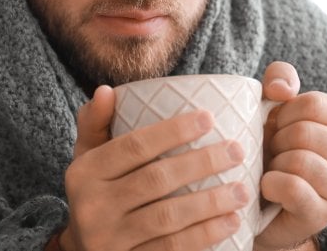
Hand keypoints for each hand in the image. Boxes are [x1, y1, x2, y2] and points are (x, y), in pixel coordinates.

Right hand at [59, 86, 248, 250]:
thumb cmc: (96, 195)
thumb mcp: (87, 160)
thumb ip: (95, 124)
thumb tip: (106, 91)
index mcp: (84, 173)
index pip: (133, 146)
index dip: (173, 131)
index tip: (209, 118)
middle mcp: (92, 206)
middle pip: (155, 180)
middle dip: (201, 163)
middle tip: (236, 150)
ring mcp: (109, 240)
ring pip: (167, 217)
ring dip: (210, 202)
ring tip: (242, 189)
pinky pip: (171, 250)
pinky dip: (204, 235)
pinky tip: (230, 222)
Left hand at [255, 62, 326, 250]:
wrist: (260, 204)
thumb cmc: (273, 151)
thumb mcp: (274, 108)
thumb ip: (279, 80)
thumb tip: (282, 89)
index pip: (313, 104)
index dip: (283, 113)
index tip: (277, 129)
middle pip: (305, 131)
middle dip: (277, 140)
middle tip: (273, 153)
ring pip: (299, 160)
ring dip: (274, 164)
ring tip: (274, 170)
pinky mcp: (326, 216)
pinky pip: (293, 187)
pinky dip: (270, 183)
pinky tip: (269, 187)